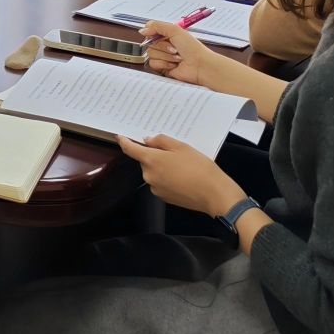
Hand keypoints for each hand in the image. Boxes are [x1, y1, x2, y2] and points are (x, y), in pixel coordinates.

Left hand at [117, 133, 244, 216]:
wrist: (214, 194)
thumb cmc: (200, 168)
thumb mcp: (182, 147)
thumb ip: (162, 141)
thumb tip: (148, 141)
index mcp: (151, 160)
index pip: (130, 150)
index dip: (124, 141)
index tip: (119, 136)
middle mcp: (149, 175)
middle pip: (145, 161)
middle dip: (155, 155)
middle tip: (174, 152)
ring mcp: (155, 188)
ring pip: (154, 172)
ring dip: (162, 167)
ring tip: (183, 166)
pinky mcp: (163, 197)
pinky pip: (161, 182)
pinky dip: (168, 178)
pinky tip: (183, 177)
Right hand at [140, 19, 221, 85]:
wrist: (200, 65)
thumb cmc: (192, 48)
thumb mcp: (175, 30)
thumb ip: (157, 26)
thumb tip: (142, 30)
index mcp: (167, 35)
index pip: (150, 31)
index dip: (151, 33)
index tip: (158, 35)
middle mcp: (164, 46)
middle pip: (149, 44)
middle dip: (162, 46)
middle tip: (174, 48)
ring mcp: (163, 57)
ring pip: (150, 54)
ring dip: (165, 56)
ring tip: (177, 57)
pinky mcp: (162, 68)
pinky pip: (153, 64)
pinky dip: (164, 64)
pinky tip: (174, 65)